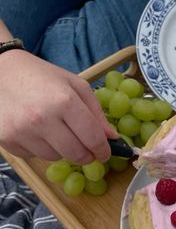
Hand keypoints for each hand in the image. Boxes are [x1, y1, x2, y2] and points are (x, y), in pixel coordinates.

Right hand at [0, 50, 116, 162]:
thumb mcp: (75, 85)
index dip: (103, 150)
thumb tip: (112, 137)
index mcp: (64, 101)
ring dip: (62, 151)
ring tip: (56, 132)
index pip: (93, 138)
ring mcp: (23, 131)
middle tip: (87, 151)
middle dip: (86, 156)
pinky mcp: (8, 140)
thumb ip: (96, 112)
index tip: (105, 153)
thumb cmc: (41, 77)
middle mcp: (43, 118)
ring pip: (56, 157)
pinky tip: (37, 132)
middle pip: (76, 154)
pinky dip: (41, 149)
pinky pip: (35, 155)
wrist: (0, 71)